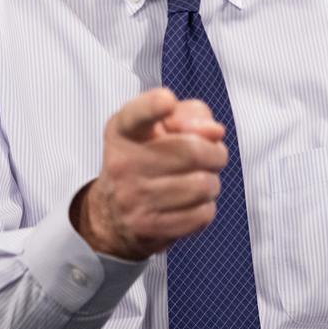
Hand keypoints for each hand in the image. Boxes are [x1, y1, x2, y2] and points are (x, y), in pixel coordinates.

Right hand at [71, 88, 227, 259]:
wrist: (111, 213)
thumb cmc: (145, 159)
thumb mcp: (159, 126)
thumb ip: (191, 115)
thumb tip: (215, 132)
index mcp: (124, 130)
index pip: (136, 115)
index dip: (153, 106)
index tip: (167, 101)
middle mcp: (123, 162)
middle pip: (193, 151)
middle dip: (215, 153)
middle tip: (212, 156)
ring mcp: (132, 197)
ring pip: (203, 185)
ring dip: (212, 183)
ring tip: (199, 180)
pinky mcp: (147, 227)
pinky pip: (201, 215)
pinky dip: (205, 208)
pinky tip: (191, 203)